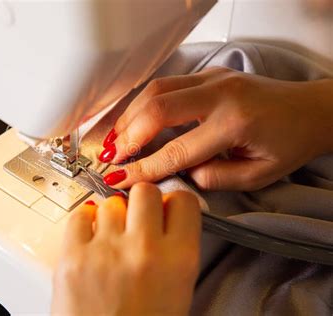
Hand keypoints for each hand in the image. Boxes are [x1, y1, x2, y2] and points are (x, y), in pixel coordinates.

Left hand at [51, 183, 200, 315]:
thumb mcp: (177, 290)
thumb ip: (176, 249)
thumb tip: (167, 215)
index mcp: (179, 260)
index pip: (182, 201)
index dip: (173, 202)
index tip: (165, 208)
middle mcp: (145, 250)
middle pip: (145, 191)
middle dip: (141, 202)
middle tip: (136, 218)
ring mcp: (106, 250)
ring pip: (111, 202)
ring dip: (112, 215)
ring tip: (110, 239)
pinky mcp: (73, 256)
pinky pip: (80, 215)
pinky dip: (84, 222)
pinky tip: (90, 238)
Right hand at [99, 67, 332, 190]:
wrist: (311, 109)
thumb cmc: (288, 143)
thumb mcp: (257, 175)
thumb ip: (215, 178)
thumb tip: (181, 171)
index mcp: (234, 123)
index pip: (176, 150)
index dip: (142, 168)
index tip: (117, 179)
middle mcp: (220, 94)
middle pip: (157, 108)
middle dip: (127, 135)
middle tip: (109, 157)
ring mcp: (213, 78)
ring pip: (156, 90)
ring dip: (129, 116)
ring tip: (113, 141)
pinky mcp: (208, 74)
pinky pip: (165, 84)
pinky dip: (142, 103)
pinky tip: (132, 121)